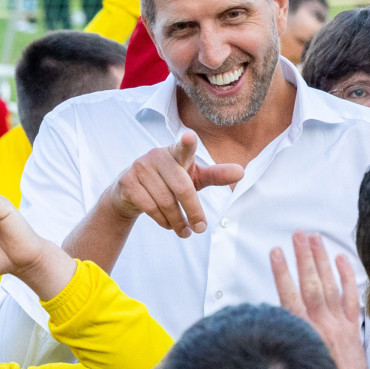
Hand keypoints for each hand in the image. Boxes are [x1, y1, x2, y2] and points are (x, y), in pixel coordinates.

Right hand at [102, 132, 244, 237]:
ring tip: (185, 231)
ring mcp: (140, 167)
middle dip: (194, 211)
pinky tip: (168, 225)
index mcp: (176, 152)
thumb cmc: (169, 182)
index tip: (190, 136)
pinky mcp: (127, 183)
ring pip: (166, 201)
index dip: (187, 143)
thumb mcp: (193, 178)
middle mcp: (157, 156)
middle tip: (200, 229)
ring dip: (178, 221)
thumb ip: (216, 175)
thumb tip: (242, 172)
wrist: (129, 193)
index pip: (184, 148)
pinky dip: (163, 221)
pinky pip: (150, 207)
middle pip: (182, 188)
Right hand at [271, 232, 368, 368]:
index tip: (274, 252)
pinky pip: (351, 298)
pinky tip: (342, 259)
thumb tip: (275, 317)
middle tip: (298, 234)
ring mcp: (339, 325)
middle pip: (311, 284)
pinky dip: (347, 277)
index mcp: (304, 333)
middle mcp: (322, 325)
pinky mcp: (352, 329)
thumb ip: (287, 336)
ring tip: (314, 239)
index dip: (281, 272)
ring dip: (322, 260)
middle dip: (304, 257)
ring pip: (330, 286)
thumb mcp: (295, 359)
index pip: (289, 295)